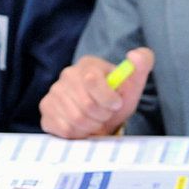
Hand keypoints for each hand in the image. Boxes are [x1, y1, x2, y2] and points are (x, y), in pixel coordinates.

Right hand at [40, 48, 154, 138]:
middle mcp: (67, 75)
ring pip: (75, 119)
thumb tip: (134, 55)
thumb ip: (142, 63)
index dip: (108, 99)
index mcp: (88, 64)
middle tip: (105, 115)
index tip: (115, 104)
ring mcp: (53, 92)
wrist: (103, 118)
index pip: (92, 79)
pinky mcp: (46, 110)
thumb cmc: (118, 99)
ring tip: (95, 121)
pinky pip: (64, 129)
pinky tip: (82, 127)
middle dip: (102, 115)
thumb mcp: (134, 83)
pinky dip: (78, 134)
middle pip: (85, 104)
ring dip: (92, 126)